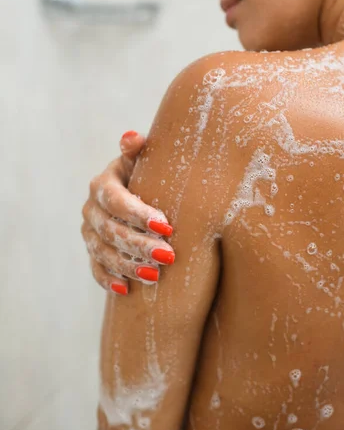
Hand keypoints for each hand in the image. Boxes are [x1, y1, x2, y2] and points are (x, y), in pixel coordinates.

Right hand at [81, 131, 174, 294]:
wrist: (140, 190)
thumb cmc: (148, 172)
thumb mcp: (145, 159)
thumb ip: (138, 149)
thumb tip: (131, 138)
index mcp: (103, 184)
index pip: (116, 200)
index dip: (138, 213)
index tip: (166, 226)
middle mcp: (91, 208)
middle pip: (110, 230)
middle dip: (139, 244)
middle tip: (168, 256)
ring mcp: (89, 232)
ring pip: (103, 252)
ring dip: (128, 265)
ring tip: (156, 276)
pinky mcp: (93, 251)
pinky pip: (96, 269)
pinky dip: (109, 280)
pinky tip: (126, 290)